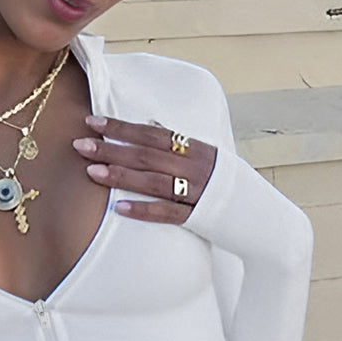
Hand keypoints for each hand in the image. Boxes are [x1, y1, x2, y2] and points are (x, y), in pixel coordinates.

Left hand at [72, 115, 217, 224]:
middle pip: (147, 156)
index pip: (152, 133)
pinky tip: (118, 208)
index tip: (93, 122)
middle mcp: (195, 168)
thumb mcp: (207, 154)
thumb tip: (152, 122)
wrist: (261, 213)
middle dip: (112, 149)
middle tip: (80, 145)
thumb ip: (179, 141)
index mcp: (196, 148)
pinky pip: (167, 214)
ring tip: (92, 172)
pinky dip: (143, 210)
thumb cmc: (227, 181)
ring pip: (153, 183)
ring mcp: (196, 193)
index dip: (122, 127)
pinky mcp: (198, 218)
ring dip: (121, 177)